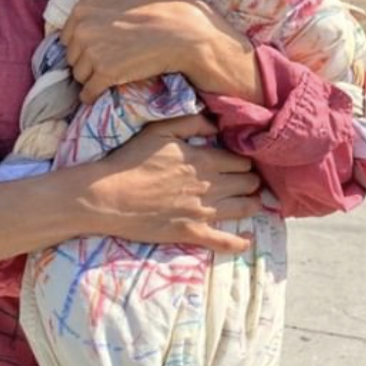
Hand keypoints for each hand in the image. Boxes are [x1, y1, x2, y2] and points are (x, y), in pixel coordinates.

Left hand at [57, 0, 262, 103]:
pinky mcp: (106, 74)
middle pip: (72, 56)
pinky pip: (88, 91)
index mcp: (82, 9)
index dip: (84, 41)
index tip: (102, 42)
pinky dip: (93, 94)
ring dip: (91, 77)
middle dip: (86, 59)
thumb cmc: (154, 2)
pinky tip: (101, 91)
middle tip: (110, 56)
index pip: (68, 36)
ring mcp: (93, 53)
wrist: (181, 30)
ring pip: (79, 74)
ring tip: (111, 70)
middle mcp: (83, 31)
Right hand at [81, 113, 262, 252]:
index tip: (244, 163)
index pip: (240, 161)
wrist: (109, 196)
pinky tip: (247, 240)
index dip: (245, 161)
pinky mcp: (191, 233)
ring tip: (256, 203)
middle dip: (252, 181)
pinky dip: (238, 243)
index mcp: (203, 160)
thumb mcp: (160, 130)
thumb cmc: (131, 160)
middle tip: (251, 182)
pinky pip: (223, 241)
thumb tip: (216, 124)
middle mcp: (209, 186)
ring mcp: (202, 211)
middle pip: (246, 183)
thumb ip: (192, 122)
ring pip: (241, 209)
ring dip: (252, 204)